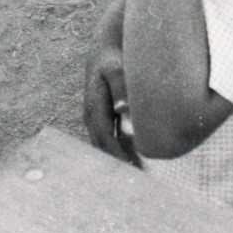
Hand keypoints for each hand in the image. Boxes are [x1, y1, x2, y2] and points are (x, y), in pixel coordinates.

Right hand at [83, 39, 140, 165]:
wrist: (104, 51)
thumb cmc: (113, 59)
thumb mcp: (117, 70)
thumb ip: (121, 88)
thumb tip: (122, 110)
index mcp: (93, 108)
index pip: (105, 138)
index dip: (117, 155)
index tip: (131, 169)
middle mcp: (92, 118)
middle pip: (104, 147)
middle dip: (119, 164)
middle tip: (138, 181)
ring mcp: (97, 120)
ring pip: (107, 147)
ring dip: (121, 161)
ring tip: (140, 177)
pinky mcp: (104, 120)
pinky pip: (112, 141)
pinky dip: (122, 153)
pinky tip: (137, 163)